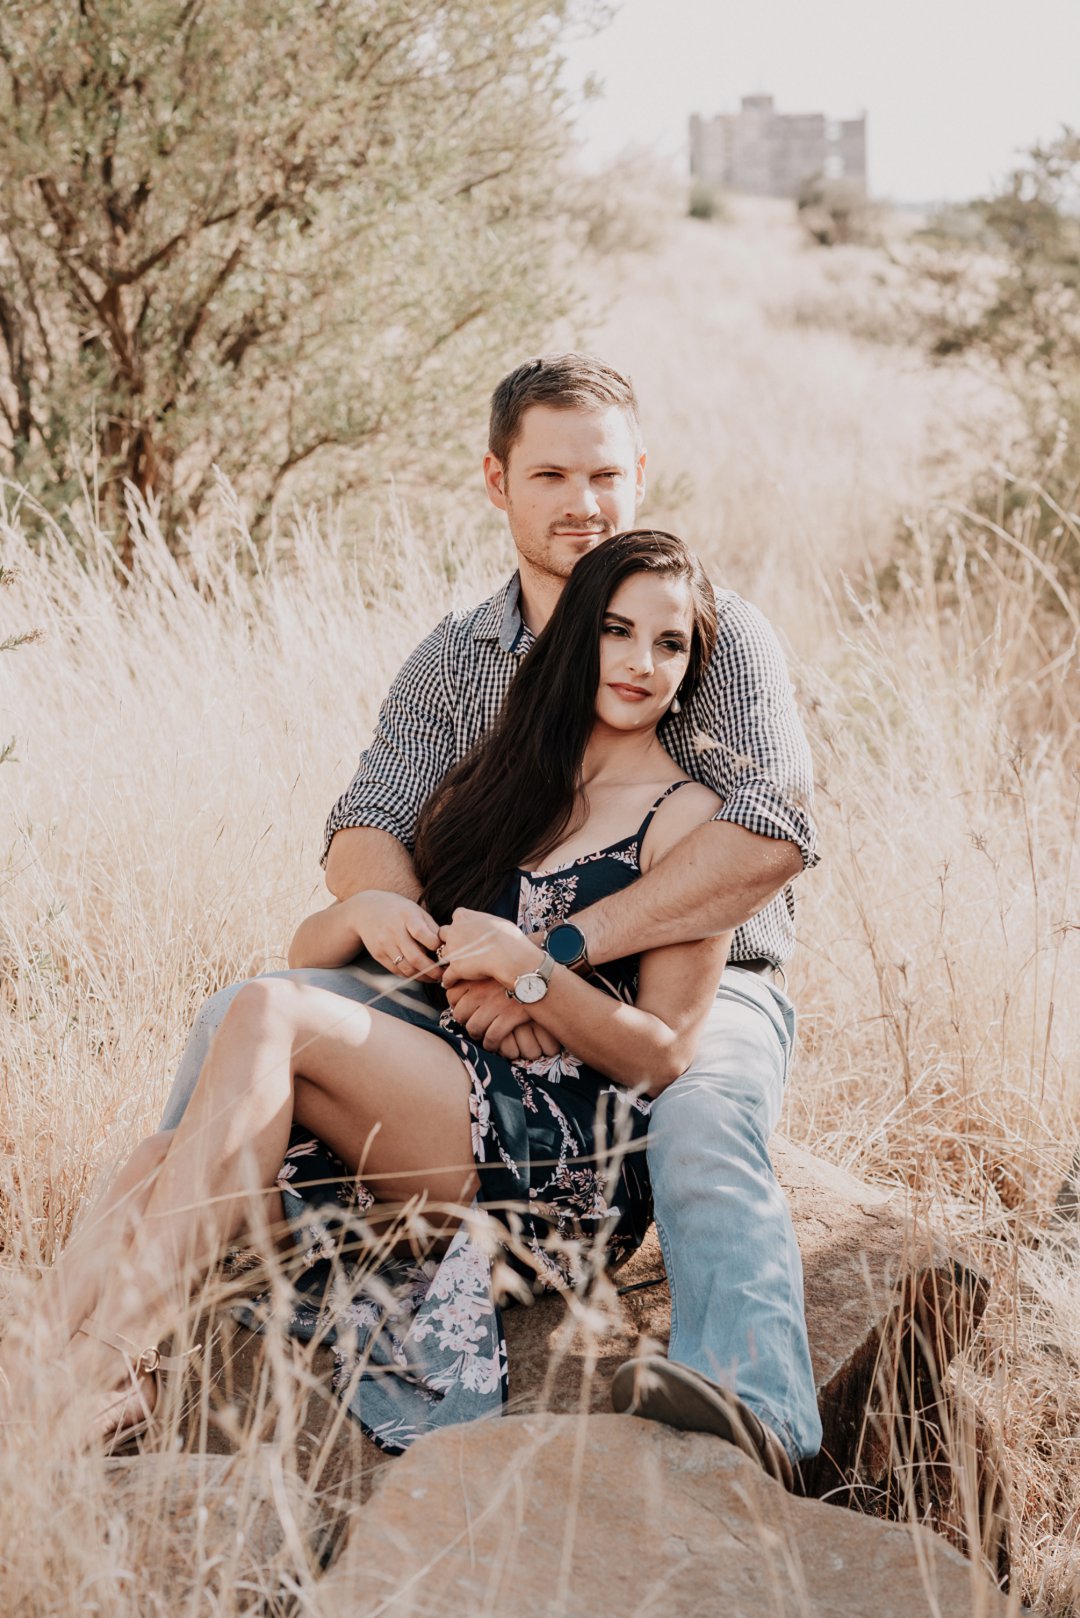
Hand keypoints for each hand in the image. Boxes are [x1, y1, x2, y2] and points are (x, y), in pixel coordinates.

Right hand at [351, 891, 441, 979]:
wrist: (366, 910)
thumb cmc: (399, 911)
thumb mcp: (416, 911)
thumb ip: (431, 928)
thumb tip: (448, 946)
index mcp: (407, 916)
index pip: (422, 934)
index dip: (435, 945)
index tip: (445, 951)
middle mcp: (394, 931)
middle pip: (415, 957)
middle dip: (432, 970)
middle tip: (444, 974)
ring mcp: (384, 945)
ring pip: (406, 968)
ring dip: (423, 976)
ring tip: (434, 977)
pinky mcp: (379, 955)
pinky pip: (397, 971)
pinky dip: (411, 975)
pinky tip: (420, 974)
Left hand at [436, 908, 536, 986]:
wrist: (509, 956)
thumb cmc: (509, 938)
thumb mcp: (498, 922)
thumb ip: (487, 923)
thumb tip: (489, 927)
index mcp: (464, 917)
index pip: (457, 916)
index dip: (462, 925)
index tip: (470, 931)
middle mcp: (454, 931)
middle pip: (444, 934)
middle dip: (450, 940)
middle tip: (460, 947)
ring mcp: (453, 950)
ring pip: (443, 955)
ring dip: (450, 960)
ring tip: (458, 967)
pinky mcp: (455, 968)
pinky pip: (446, 976)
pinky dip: (449, 980)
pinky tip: (453, 983)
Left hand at [443, 972, 561, 1058]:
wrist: (542, 976)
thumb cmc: (517, 971)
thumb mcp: (494, 966)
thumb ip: (477, 971)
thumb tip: (456, 979)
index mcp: (477, 976)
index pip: (452, 993)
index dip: (455, 1004)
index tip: (462, 1007)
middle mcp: (482, 990)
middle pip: (460, 1013)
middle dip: (465, 1022)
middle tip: (472, 1023)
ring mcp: (495, 1004)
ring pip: (474, 1028)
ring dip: (476, 1035)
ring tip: (481, 1035)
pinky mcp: (510, 1016)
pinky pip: (492, 1037)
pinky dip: (490, 1043)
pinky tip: (492, 1043)